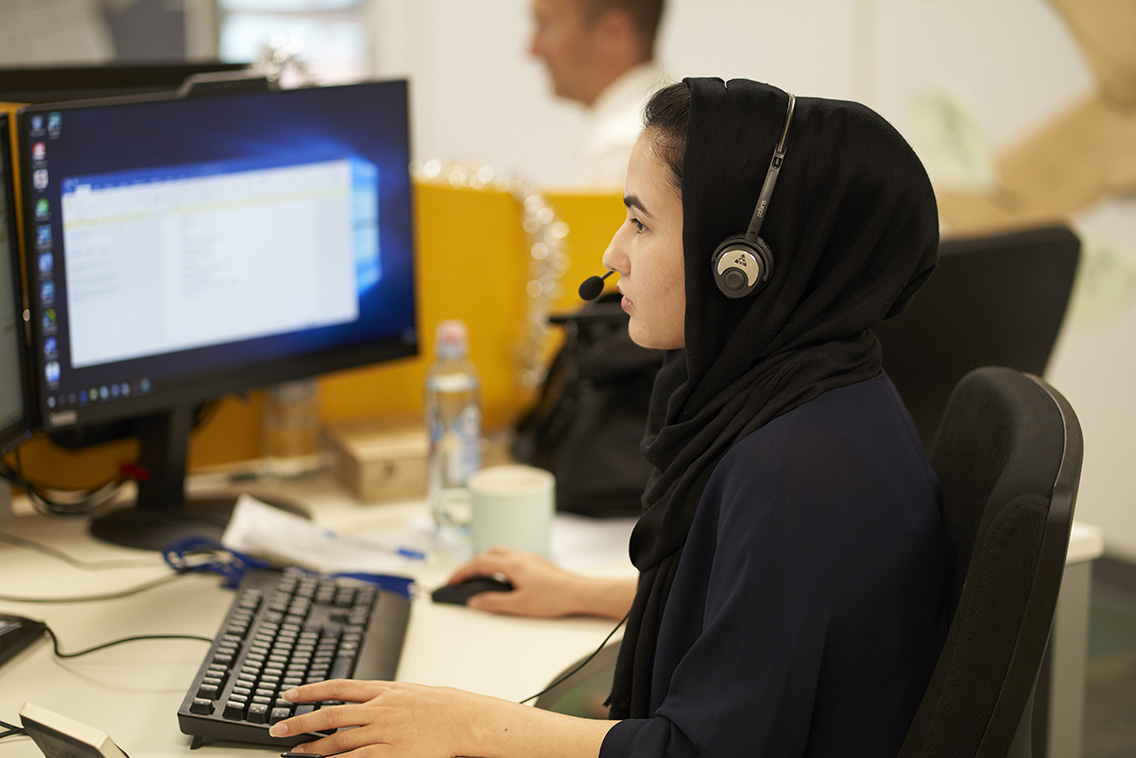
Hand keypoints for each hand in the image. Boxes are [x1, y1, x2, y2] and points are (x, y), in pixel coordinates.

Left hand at [269, 679, 477, 757]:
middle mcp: (380, 709)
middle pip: (331, 716)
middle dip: (301, 723)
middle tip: (279, 730)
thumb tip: (353, 699)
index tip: (289, 696)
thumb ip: (379, 695)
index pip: (338, 687)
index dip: (310, 691)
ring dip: (315, 749)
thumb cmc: (439, 706)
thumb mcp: (406, 691)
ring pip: (340, 741)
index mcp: (382, 690)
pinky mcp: (393, 753)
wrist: (464, 720)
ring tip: (296, 753)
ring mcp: (385, 732)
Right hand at [445, 546, 585, 616]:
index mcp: (513, 564)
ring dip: (486, 562)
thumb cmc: (554, 598)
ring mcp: (530, 558)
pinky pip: (511, 558)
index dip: (463, 571)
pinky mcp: (537, 563)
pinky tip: (502, 578)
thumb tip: (476, 602)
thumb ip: (494, 603)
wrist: (578, 593)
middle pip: (488, 554)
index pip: (480, 563)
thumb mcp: (519, 605)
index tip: (452, 581)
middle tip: (463, 578)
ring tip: (479, 578)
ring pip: (501, 554)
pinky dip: (499, 564)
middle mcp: (520, 556)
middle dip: (472, 565)